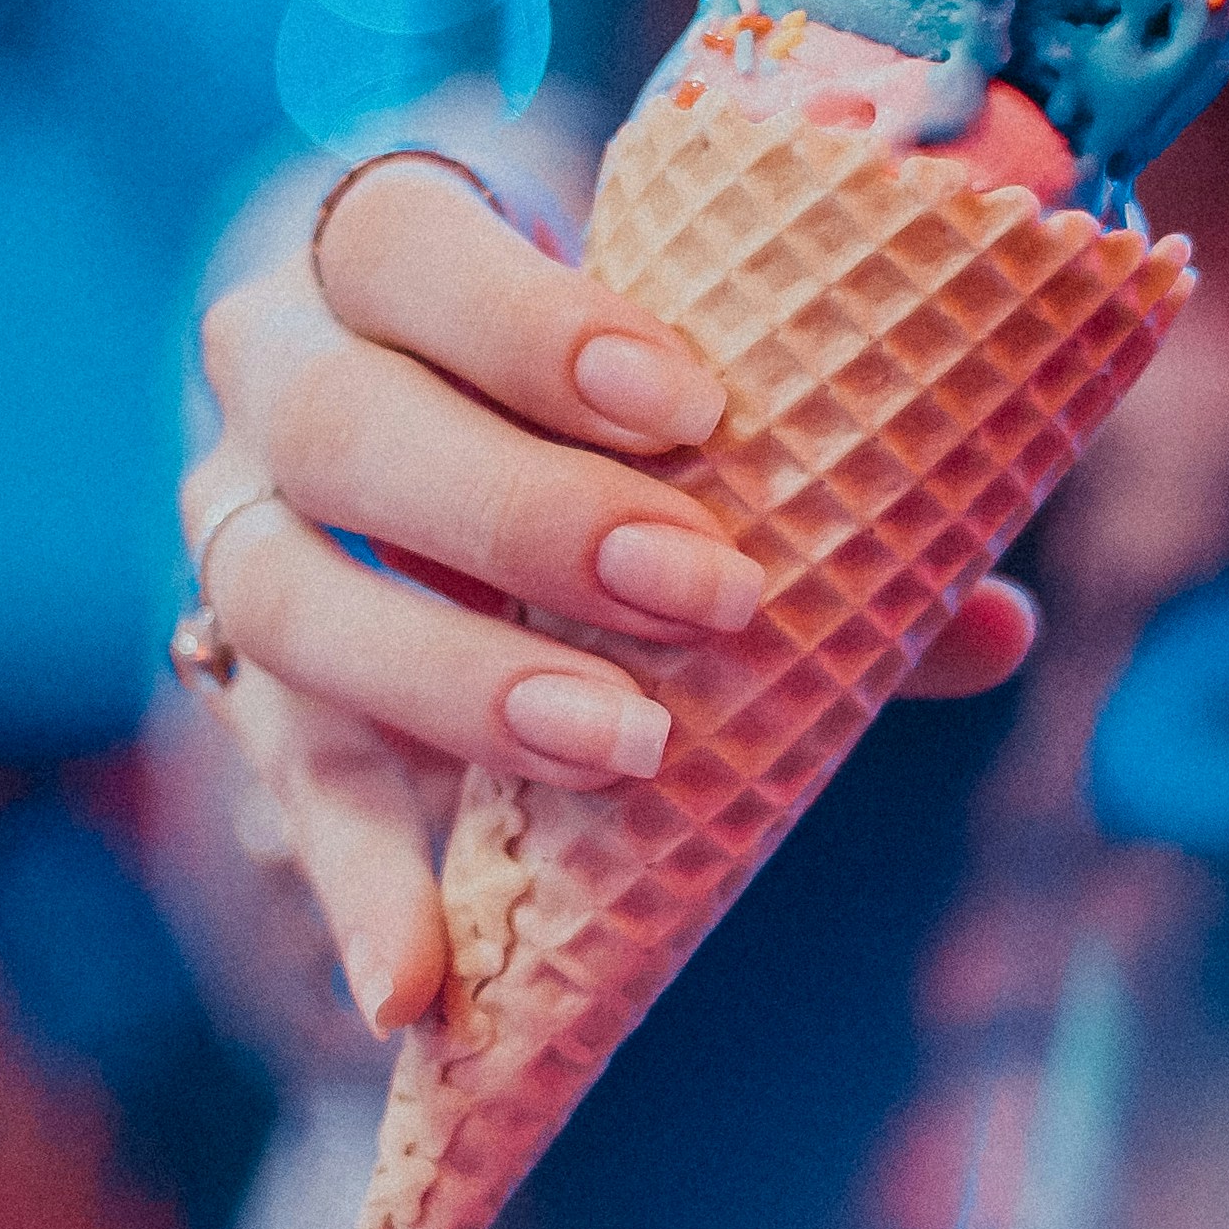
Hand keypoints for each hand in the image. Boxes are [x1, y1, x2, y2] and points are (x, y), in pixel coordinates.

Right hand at [184, 154, 1034, 1040]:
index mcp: (375, 262)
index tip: (690, 407)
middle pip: (340, 426)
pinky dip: (354, 885)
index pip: (403, 242)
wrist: (438, 451)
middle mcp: (273, 378)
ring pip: (281, 597)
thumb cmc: (594, 405)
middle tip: (704, 594)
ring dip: (456, 681)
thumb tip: (992, 625)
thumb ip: (812, 491)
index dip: (530, 317)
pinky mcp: (247, 686)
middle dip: (525, 515)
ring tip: (622, 748)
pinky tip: (414, 985)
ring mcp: (236, 531)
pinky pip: (286, 783)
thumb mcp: (678, 412)